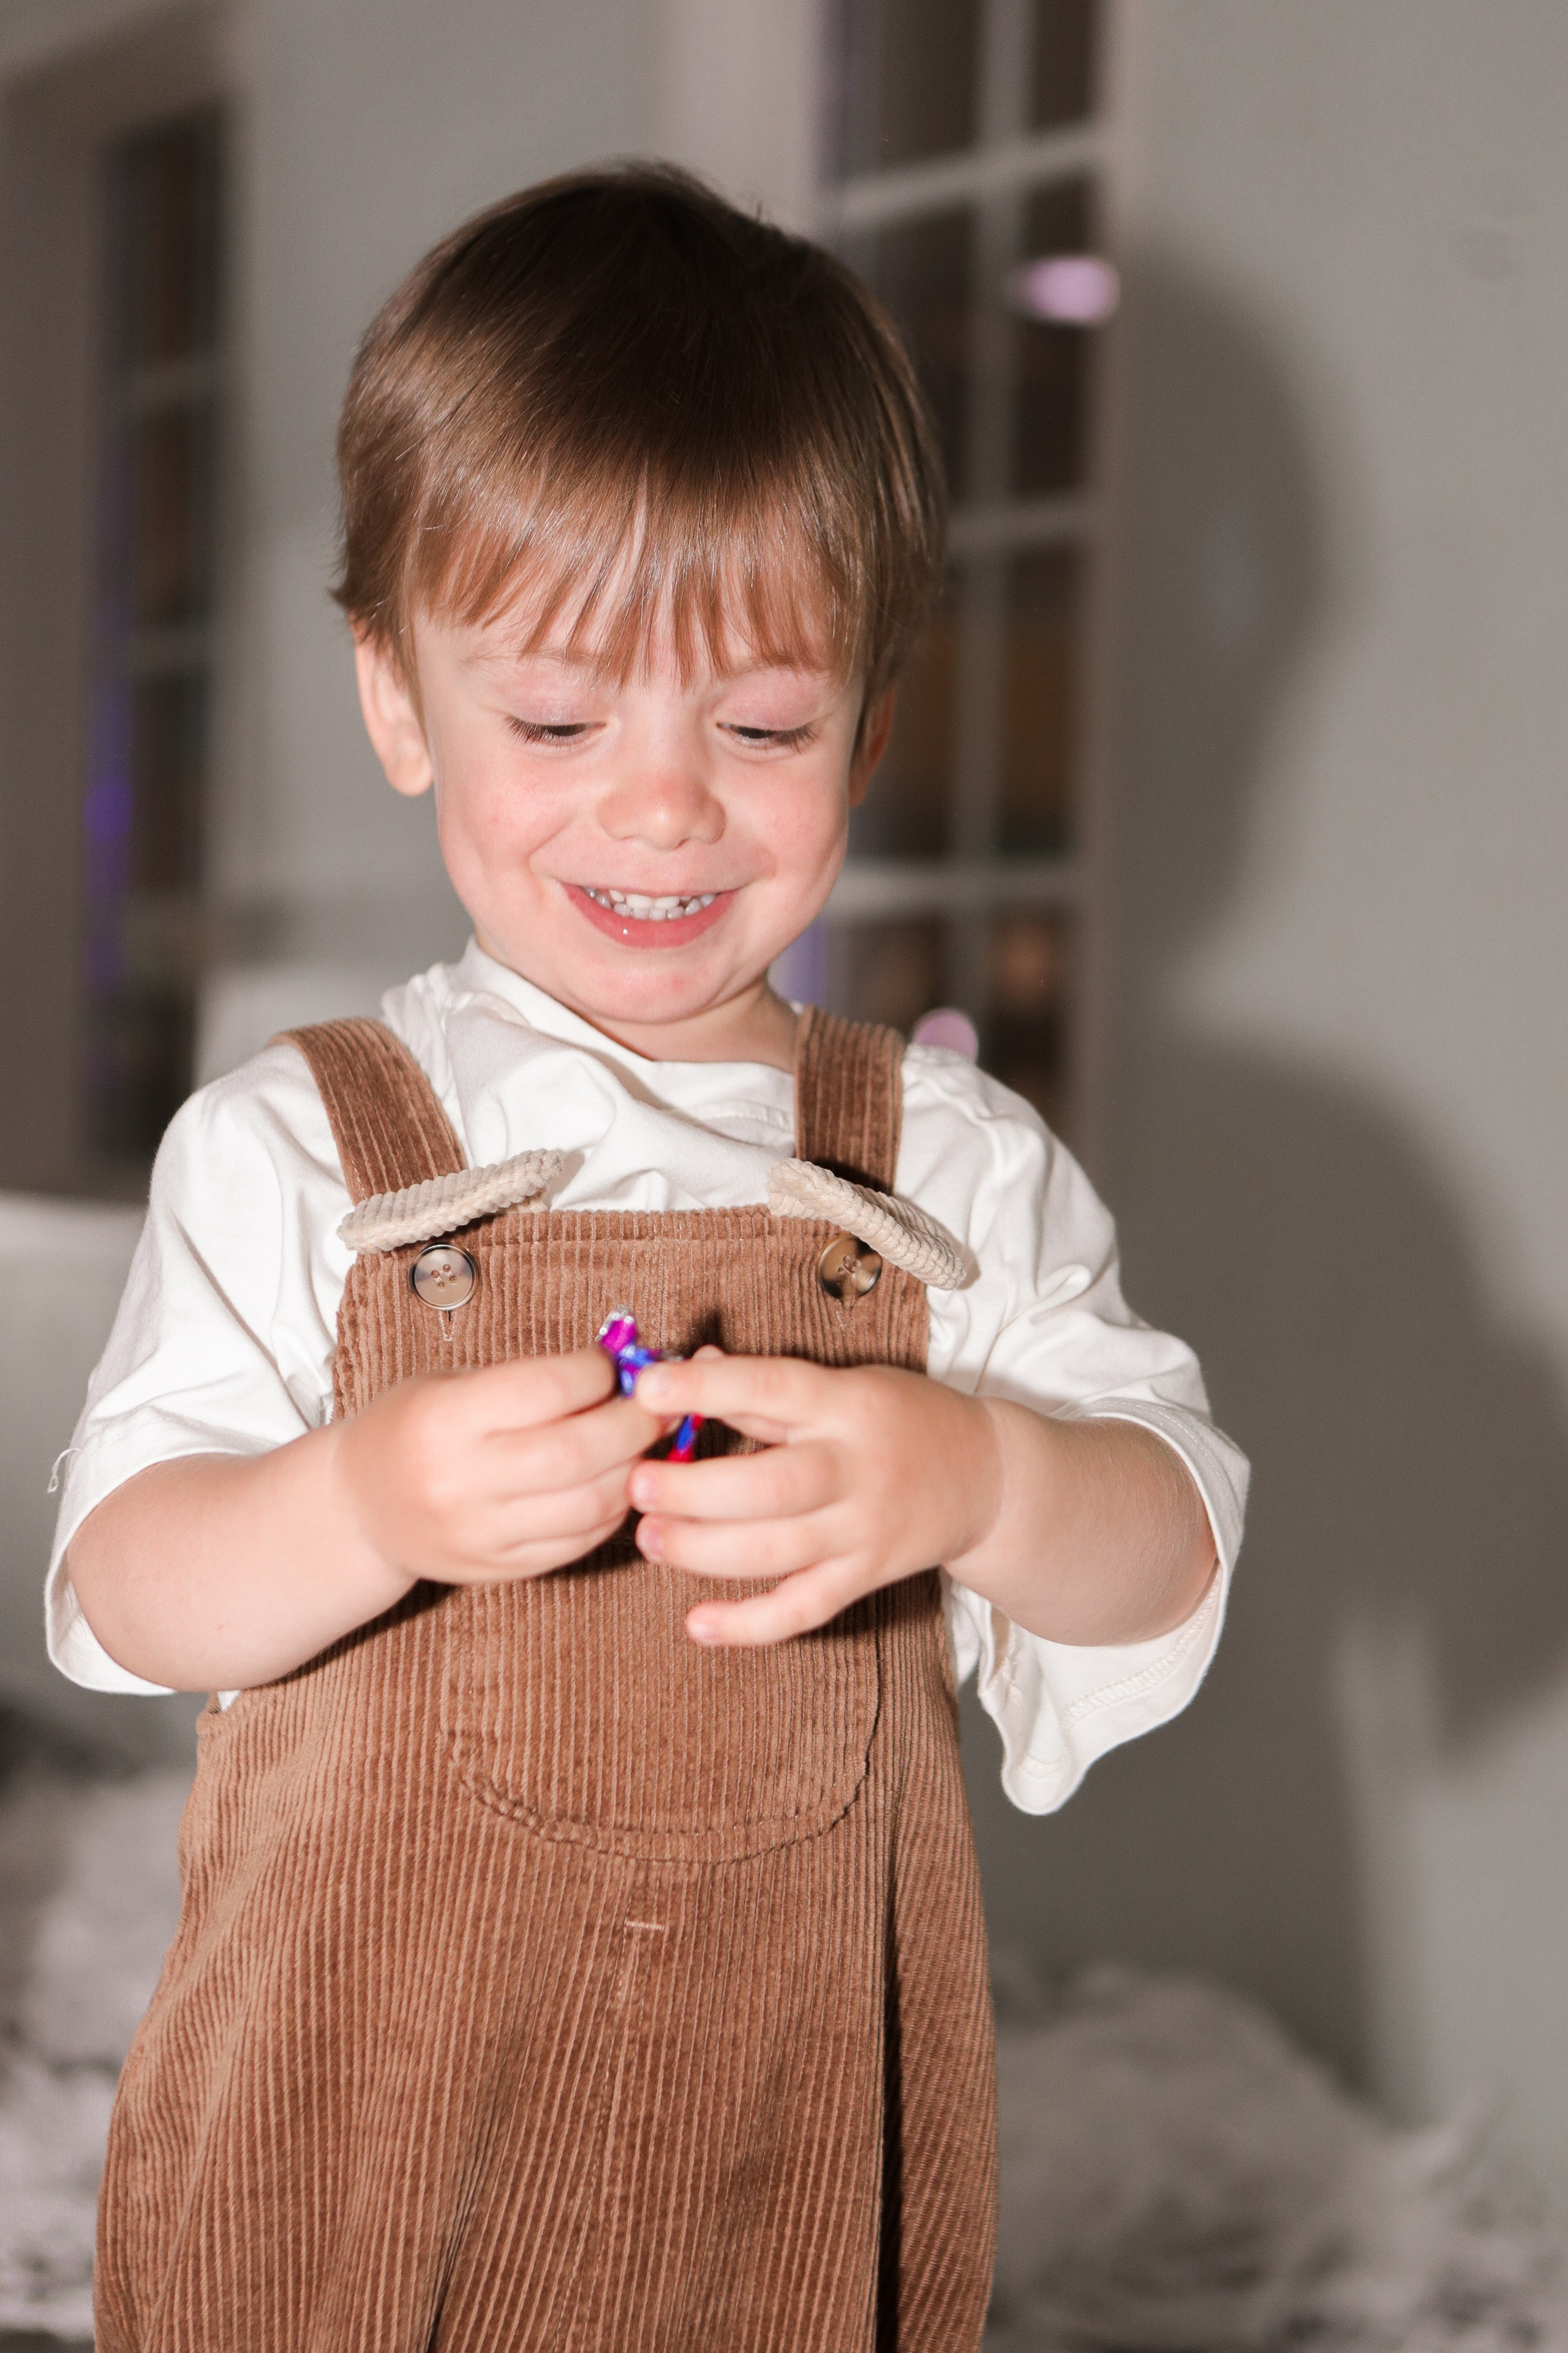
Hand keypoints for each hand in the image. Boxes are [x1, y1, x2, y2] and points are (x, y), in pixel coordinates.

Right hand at [335, 1346, 664, 1586]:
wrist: (357, 1508)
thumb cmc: (412, 1428)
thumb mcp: (451, 1384)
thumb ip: (528, 1379)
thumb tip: (620, 1367)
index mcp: (446, 1418)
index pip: (548, 1388)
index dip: (598, 1372)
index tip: (614, 1364)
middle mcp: (462, 1479)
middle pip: (579, 1450)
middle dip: (633, 1421)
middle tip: (654, 1405)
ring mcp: (482, 1532)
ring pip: (590, 1503)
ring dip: (634, 1468)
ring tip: (643, 1442)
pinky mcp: (500, 1569)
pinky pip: (580, 1542)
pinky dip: (613, 1510)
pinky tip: (618, 1482)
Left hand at [627, 1354, 1001, 1645]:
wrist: (985, 1476)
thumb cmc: (898, 1419)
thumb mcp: (845, 1384)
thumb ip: (767, 1388)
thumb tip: (688, 1367)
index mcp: (846, 1403)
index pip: (774, 1389)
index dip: (709, 1388)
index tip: (647, 1388)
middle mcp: (857, 1468)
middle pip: (771, 1486)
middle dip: (695, 1490)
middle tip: (636, 1486)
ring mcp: (863, 1530)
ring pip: (777, 1552)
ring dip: (704, 1551)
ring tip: (649, 1539)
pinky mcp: (865, 1578)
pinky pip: (803, 1610)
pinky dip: (749, 1625)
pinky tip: (698, 1625)